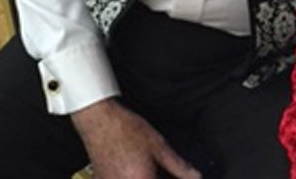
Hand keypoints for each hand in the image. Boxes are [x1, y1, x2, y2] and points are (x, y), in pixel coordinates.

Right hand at [71, 98, 201, 178]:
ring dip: (147, 176)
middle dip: (157, 177)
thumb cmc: (125, 131)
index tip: (180, 178)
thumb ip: (178, 165)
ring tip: (148, 169)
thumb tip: (194, 177)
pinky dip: (134, 177)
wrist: (100, 122)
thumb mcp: (159, 146)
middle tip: (161, 171)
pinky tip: (136, 170)